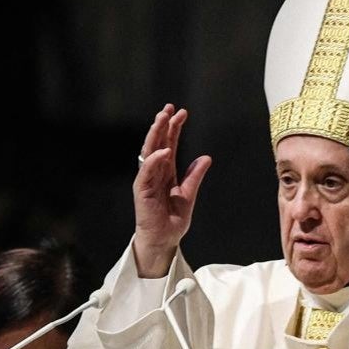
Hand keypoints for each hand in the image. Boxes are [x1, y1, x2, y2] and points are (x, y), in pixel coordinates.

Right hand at [133, 104, 211, 276]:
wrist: (164, 239)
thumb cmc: (172, 220)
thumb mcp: (189, 194)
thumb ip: (195, 175)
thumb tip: (206, 157)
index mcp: (166, 171)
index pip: (168, 144)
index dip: (174, 128)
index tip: (181, 112)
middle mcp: (154, 172)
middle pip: (157, 143)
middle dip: (162, 125)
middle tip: (169, 108)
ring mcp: (147, 180)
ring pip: (149, 152)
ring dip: (155, 135)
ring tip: (162, 119)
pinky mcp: (142, 191)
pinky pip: (146, 172)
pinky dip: (154, 161)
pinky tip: (164, 151)